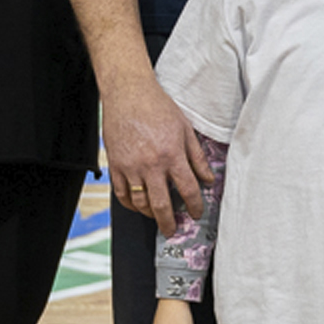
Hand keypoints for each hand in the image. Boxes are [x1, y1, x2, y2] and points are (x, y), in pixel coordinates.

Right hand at [103, 74, 206, 235]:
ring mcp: (130, 167)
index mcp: (172, 155)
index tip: (197, 213)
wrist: (128, 93)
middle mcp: (151, 164)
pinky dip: (130, 204)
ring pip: (140, 203)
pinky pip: (121, 194)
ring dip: (150, 215)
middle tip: (173, 230)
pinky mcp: (115, 165)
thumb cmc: (157, 107)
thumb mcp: (185, 129)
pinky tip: (137, 206)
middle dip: (169, 222)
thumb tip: (208, 178)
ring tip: (156, 217)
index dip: (195, 206)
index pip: (188, 190)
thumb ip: (197, 157)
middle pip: (162, 205)